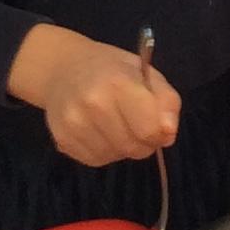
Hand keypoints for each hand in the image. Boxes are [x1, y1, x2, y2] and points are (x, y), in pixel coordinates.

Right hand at [8, 23, 178, 167]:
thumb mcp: (146, 72)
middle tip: (137, 124)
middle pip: (132, 147)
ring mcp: (73, 124)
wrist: (63, 69)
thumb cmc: (110, 69)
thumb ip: (166, 101)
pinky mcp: (61, 140)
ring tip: (116, 124)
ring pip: (114, 157)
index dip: (159, 132)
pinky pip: (95, 160)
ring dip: (123, 147)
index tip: (158, 125)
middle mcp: (93, 104)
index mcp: (118, 83)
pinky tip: (99, 131)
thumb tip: (168, 133)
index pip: (149, 129)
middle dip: (143, 142)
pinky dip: (104, 151)